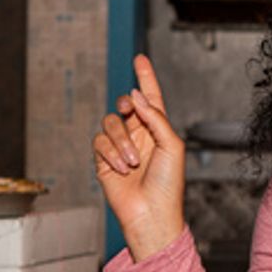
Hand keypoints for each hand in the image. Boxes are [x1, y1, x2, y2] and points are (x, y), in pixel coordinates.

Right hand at [92, 54, 185, 261]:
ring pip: (110, 122)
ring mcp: (121, 147)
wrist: (151, 213)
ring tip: (132, 162)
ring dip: (121, 140)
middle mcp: (139, 135)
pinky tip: (120, 167)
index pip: (151, 98)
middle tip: (131, 109)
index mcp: (158, 130)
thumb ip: (155, 117)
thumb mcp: (172, 145)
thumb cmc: (168, 184)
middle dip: (127, 104)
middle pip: (127, 105)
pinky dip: (110, 152)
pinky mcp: (104, 160)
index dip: (145, 77)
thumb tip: (137, 96)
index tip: (140, 58)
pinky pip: (99, 142)